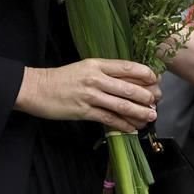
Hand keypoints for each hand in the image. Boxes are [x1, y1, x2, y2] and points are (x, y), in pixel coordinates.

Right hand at [15, 58, 158, 132]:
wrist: (36, 88)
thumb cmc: (62, 78)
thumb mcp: (85, 67)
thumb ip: (105, 72)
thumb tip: (129, 80)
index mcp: (97, 64)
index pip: (127, 67)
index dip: (144, 73)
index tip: (156, 80)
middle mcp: (96, 78)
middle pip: (128, 87)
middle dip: (146, 95)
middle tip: (157, 101)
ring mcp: (90, 95)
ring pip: (120, 104)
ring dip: (138, 112)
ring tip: (150, 116)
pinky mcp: (83, 111)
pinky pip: (108, 118)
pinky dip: (122, 124)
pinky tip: (132, 129)